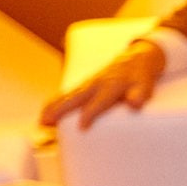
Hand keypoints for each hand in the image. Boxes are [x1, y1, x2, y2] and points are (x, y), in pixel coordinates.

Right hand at [38, 39, 167, 128]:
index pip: (100, 101)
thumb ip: (140, 94)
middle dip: (60, 110)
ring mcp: (87, 84)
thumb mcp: (145, 84)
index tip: (81, 126)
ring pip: (67, 96)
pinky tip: (46, 113)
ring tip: (41, 121)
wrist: (135, 59)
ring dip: (53, 107)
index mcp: (111, 85)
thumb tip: (135, 103)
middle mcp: (95, 83)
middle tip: (46, 122)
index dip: (91, 113)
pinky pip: (67, 95)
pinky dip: (55, 103)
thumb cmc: (140, 76)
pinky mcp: (83, 86)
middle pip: (75, 97)